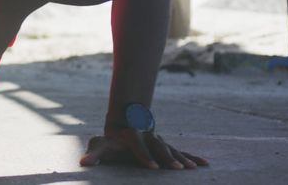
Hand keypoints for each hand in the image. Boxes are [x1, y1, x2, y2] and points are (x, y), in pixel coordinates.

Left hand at [80, 127, 207, 169]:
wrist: (128, 119)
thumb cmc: (114, 138)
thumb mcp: (102, 145)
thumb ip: (94, 155)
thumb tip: (83, 163)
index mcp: (133, 137)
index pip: (138, 146)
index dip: (144, 156)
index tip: (152, 167)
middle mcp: (148, 137)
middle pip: (159, 148)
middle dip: (168, 158)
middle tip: (176, 169)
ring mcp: (159, 140)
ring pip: (172, 149)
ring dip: (183, 159)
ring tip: (192, 169)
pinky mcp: (167, 145)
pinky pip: (181, 152)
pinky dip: (192, 157)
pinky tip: (204, 164)